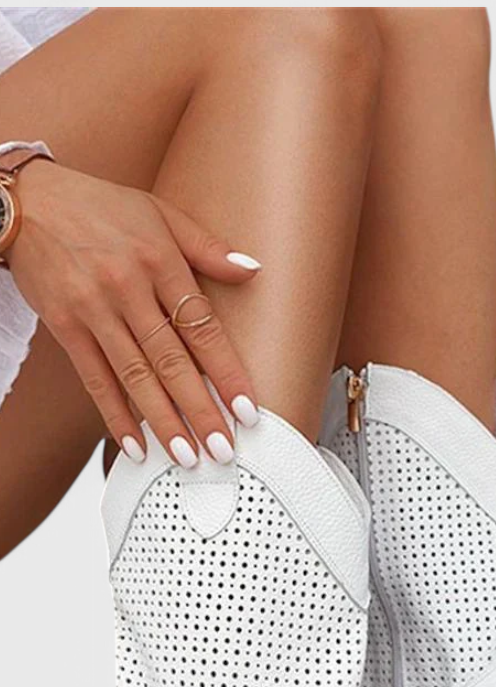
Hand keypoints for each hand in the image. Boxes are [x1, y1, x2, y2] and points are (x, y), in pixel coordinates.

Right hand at [6, 159, 260, 465]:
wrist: (25, 202)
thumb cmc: (100, 206)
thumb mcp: (158, 212)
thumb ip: (206, 247)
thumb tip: (253, 270)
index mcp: (159, 259)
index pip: (201, 326)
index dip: (226, 372)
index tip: (247, 409)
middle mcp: (127, 287)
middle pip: (171, 360)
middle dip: (199, 410)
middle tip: (223, 449)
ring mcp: (93, 310)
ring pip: (135, 376)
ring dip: (162, 422)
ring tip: (187, 457)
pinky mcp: (64, 327)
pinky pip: (95, 380)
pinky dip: (115, 415)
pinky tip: (135, 447)